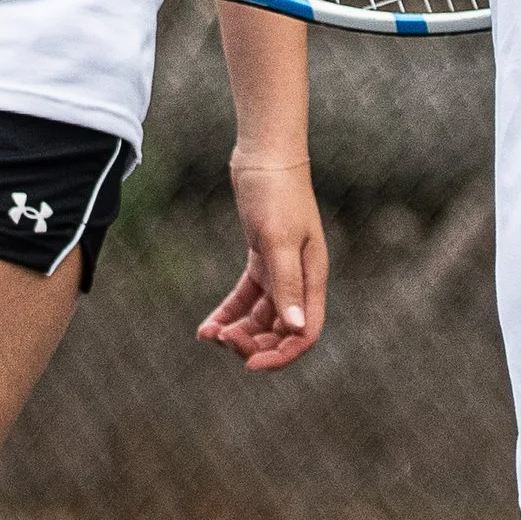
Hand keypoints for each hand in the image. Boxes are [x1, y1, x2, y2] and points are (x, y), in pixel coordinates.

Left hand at [197, 150, 326, 371]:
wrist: (264, 155)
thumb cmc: (277, 193)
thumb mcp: (278, 240)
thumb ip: (286, 284)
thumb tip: (293, 329)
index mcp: (312, 279)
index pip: (304, 332)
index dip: (281, 355)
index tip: (249, 364)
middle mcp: (300, 279)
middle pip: (281, 330)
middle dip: (253, 343)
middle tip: (221, 341)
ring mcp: (280, 270)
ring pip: (261, 317)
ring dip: (237, 331)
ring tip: (208, 334)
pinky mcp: (261, 259)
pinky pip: (246, 298)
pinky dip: (229, 313)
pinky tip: (207, 326)